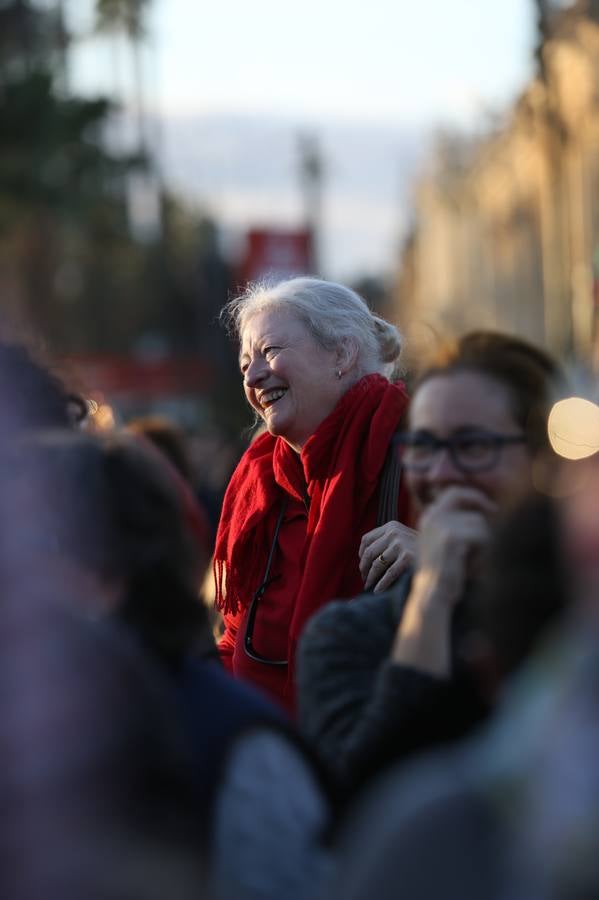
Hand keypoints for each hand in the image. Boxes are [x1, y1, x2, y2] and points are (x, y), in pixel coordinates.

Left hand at [359, 520, 417, 592]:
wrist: (442, 552)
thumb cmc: (419, 549)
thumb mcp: (402, 538)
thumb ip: (386, 542)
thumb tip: (363, 557)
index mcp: (391, 526)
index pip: (366, 539)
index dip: (361, 554)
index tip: (362, 565)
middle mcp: (394, 532)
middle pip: (369, 552)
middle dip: (364, 568)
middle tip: (364, 579)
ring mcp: (401, 543)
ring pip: (377, 564)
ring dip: (371, 577)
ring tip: (368, 586)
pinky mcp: (408, 556)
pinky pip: (389, 573)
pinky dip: (381, 583)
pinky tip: (377, 591)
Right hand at [391, 485, 495, 675]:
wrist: (432, 596)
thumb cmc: (445, 575)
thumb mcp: (446, 545)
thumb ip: (457, 526)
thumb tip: (485, 511)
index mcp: (428, 518)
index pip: (453, 493)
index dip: (473, 496)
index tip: (488, 507)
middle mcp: (431, 517)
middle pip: (461, 494)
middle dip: (481, 500)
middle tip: (496, 511)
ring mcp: (440, 525)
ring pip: (478, 521)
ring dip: (484, 540)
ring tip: (475, 560)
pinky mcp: (451, 538)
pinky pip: (481, 535)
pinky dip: (484, 551)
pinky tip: (474, 565)